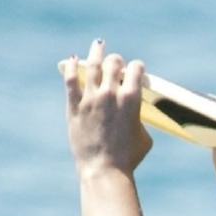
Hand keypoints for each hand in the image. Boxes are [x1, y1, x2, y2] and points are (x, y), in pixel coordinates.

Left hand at [60, 38, 152, 176]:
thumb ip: (140, 119)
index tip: (134, 70)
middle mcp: (111, 93)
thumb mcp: (144, 137)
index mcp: (132, 98)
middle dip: (117, 60)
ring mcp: (91, 98)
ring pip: (93, 65)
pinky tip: (72, 59)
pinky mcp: (75, 106)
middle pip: (114, 62)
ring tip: (97, 46)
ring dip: (96, 53)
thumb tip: (135, 114)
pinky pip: (71, 80)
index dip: (136, 67)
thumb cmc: (128, 158)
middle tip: (115, 63)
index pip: (136, 68)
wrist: (104, 170)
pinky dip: (72, 67)